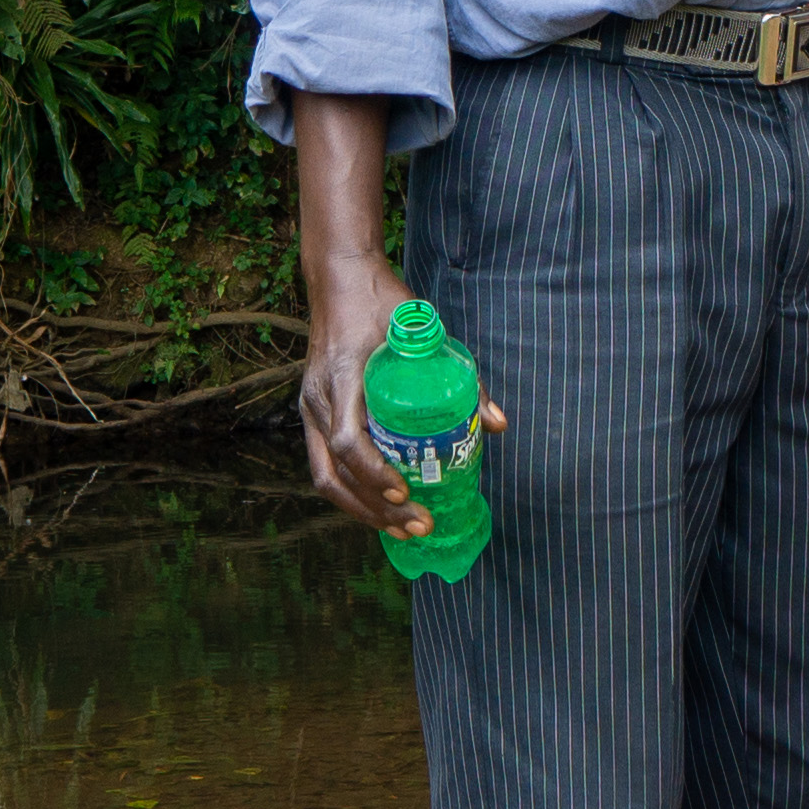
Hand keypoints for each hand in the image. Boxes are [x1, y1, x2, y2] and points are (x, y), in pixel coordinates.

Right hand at [288, 87, 491, 542]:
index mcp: (342, 378)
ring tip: (402, 529)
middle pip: (334, 474)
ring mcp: (310, 409)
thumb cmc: (384, 303)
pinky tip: (380, 507)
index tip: (404, 491)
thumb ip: (463, 377)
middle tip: (419, 524)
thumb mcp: (427, 333)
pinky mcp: (314, 414)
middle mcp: (318, 400)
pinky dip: (351, 492)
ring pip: (326, 477)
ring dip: (362, 510)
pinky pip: (326, 465)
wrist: (340, 280)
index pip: (348, 441)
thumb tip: (497, 425)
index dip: (374, 473)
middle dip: (375, 509)